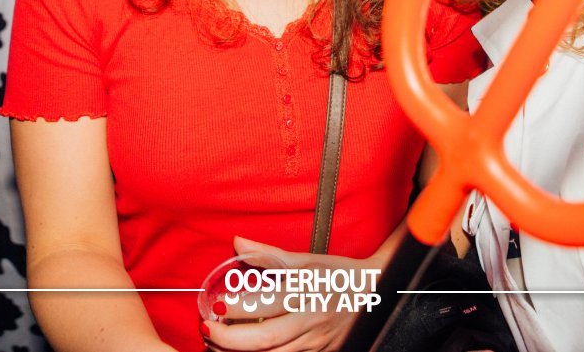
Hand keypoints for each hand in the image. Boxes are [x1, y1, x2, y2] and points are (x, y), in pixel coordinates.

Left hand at [202, 237, 382, 351]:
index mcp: (306, 289)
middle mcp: (310, 318)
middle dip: (228, 339)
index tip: (215, 303)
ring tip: (215, 344)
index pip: (264, 303)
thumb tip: (237, 242)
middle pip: (264, 339)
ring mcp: (315, 341)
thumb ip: (268, 255)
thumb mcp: (306, 260)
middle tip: (206, 329)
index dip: (235, 307)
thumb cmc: (338, 273)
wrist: (376, 292)